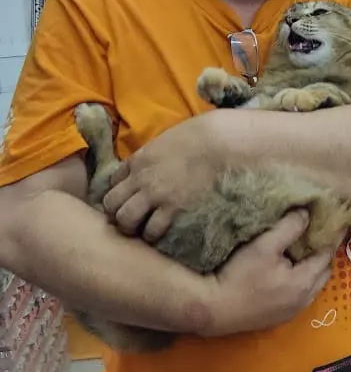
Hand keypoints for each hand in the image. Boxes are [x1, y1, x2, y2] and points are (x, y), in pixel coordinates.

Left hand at [102, 114, 221, 240]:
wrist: (217, 143)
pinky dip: (152, 235)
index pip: (113, 181)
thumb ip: (153, 155)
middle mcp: (140, 178)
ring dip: (130, 227)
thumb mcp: (166, 140)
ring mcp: (154, 194)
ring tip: (141, 230)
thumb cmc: (197, 136)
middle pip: (111, 202)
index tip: (128, 199)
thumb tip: (154, 163)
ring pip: (125, 219)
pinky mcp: (172, 207)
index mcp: (138, 159)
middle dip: (116, 213)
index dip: (120, 192)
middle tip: (129, 219)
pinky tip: (159, 234)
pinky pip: (152, 229)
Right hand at [199, 210, 335, 335]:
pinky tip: (285, 273)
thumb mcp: (264, 245)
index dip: (329, 236)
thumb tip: (306, 213)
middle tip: (315, 234)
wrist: (213, 309)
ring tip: (300, 251)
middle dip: (322, 253)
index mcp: (305, 282)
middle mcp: (304, 300)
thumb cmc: (239, 275)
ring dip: (311, 269)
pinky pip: (300, 296)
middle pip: (323, 272)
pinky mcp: (278, 318)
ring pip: (312, 286)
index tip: (331, 221)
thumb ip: (289, 228)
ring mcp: (292, 312)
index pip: (327, 255)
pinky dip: (300, 282)